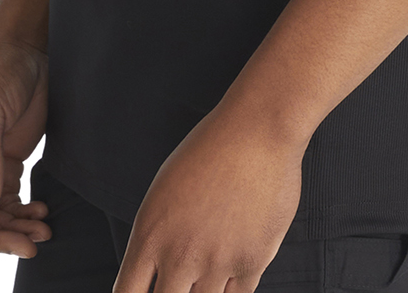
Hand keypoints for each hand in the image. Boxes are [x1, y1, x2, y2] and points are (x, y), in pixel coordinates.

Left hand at [115, 103, 305, 292]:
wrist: (257, 130)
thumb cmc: (210, 150)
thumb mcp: (164, 190)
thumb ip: (156, 238)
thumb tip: (154, 275)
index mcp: (150, 234)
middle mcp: (179, 254)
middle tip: (181, 282)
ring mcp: (216, 262)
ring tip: (208, 269)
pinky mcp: (251, 262)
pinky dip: (232, 289)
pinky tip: (232, 271)